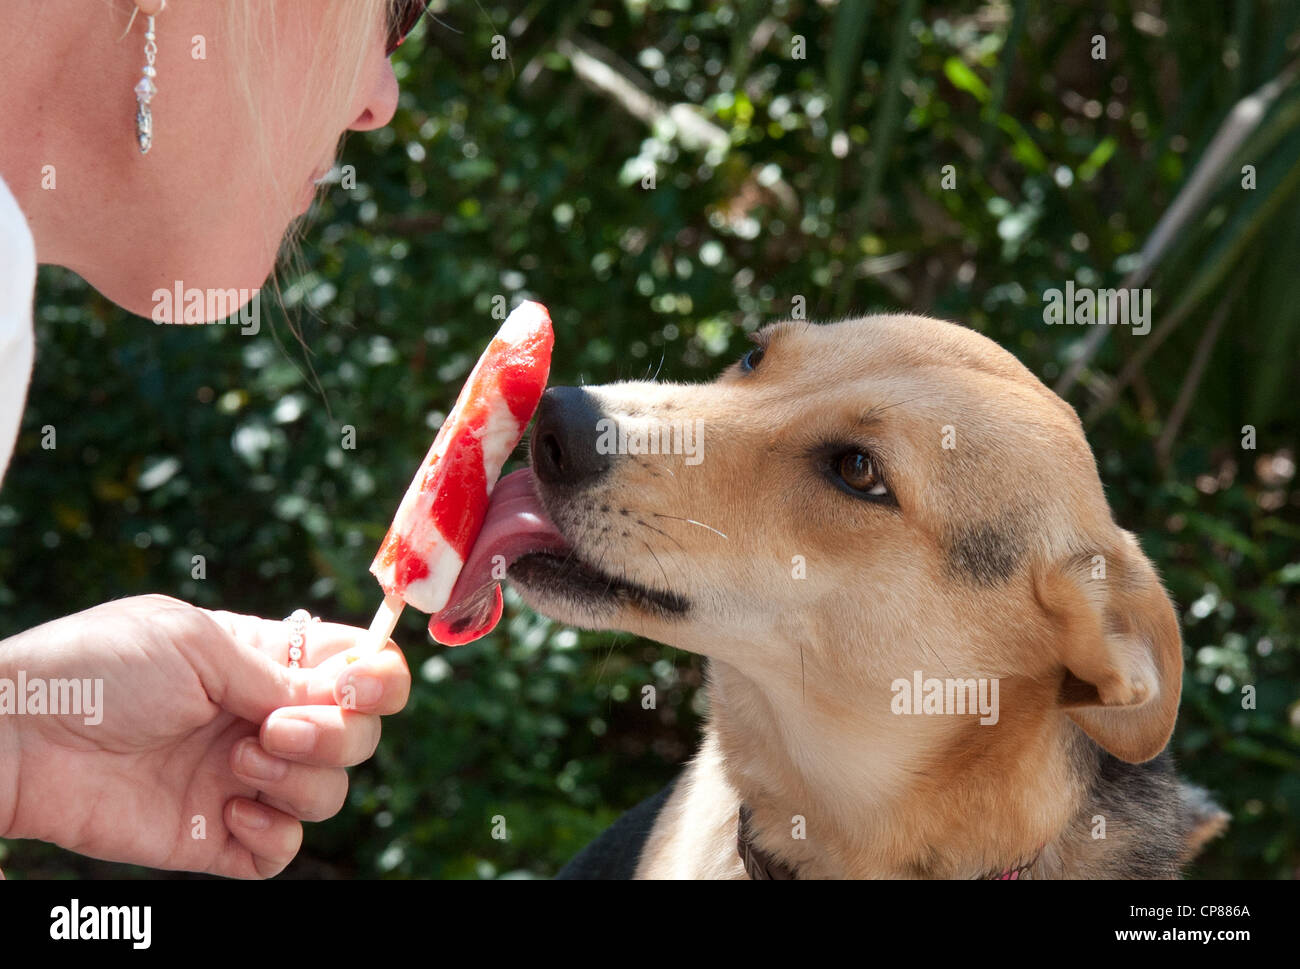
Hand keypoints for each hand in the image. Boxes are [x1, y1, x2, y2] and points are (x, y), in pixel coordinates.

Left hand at [0, 594, 409, 877]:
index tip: (356, 688)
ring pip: (330, 794)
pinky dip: (274, 835)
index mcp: (266, 662)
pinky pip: (283, 850)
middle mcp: (265, 720)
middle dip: (335, 735)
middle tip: (271, 729)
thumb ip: (275, 673)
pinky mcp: (214, 836)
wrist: (19, 738)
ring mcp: (243, 780)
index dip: (379, 680)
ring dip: (300, 779)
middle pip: (359, 736)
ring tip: (234, 764)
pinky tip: (231, 813)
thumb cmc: (97, 668)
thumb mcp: (194, 642)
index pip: (358, 670)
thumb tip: (334, 702)